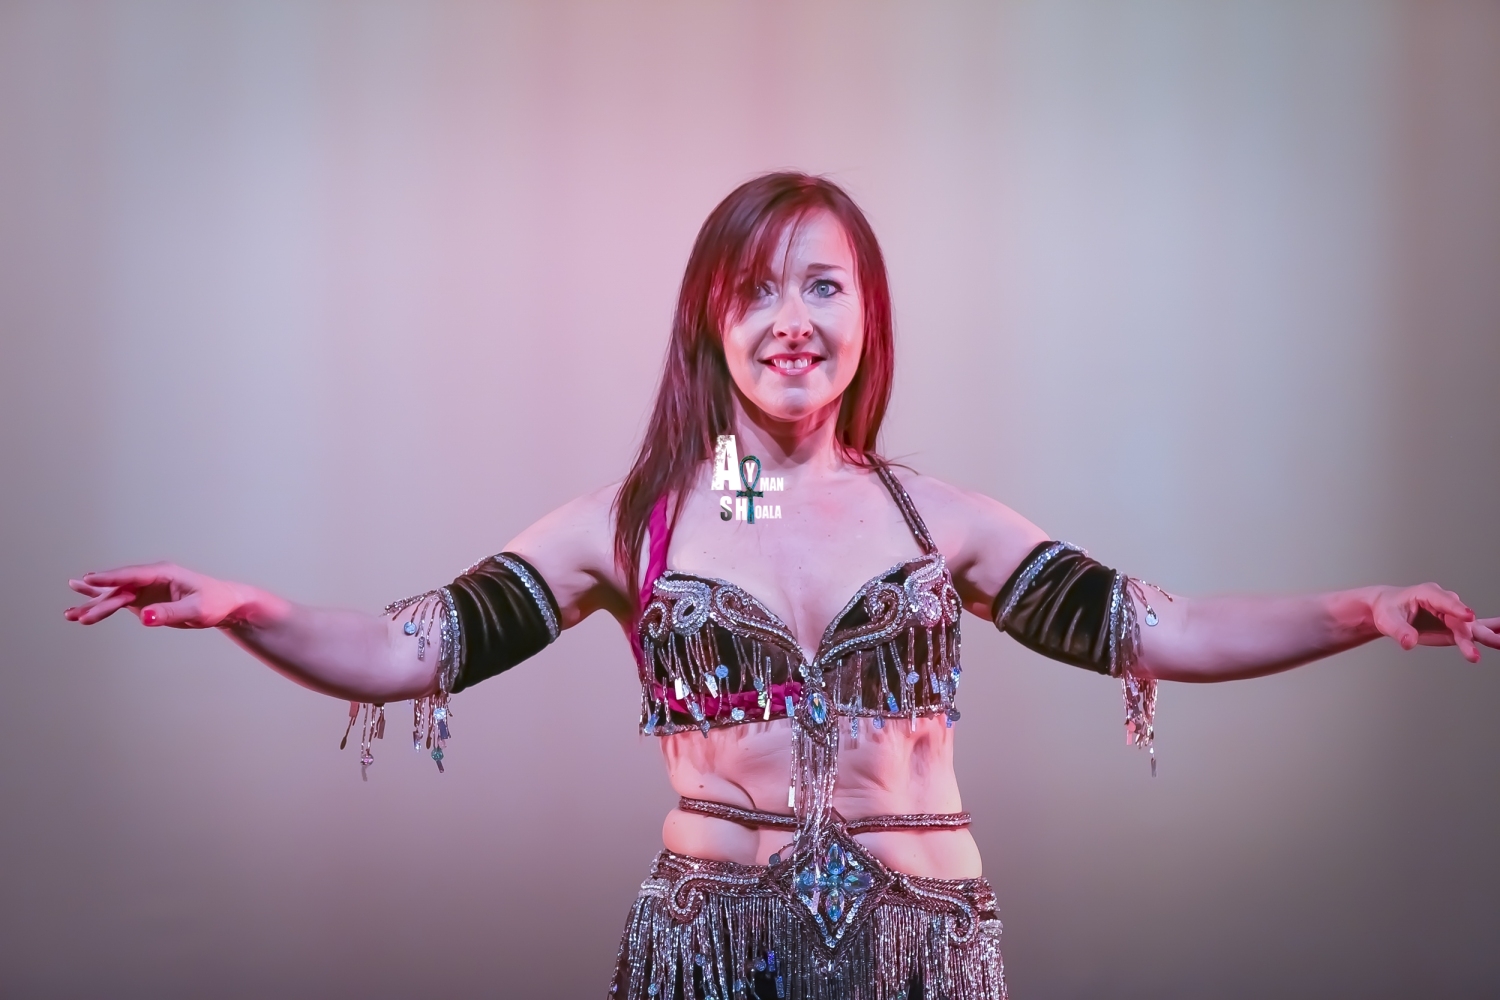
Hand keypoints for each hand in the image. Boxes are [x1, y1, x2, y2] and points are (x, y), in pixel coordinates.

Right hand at [65, 562, 243, 628]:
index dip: (111, 578)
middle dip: (98, 599)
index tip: (89, 579)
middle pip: (119, 588)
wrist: (225, 604)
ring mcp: (145, 589)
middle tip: (76, 613)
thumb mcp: (196, 610)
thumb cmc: (215, 602)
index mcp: (163, 573)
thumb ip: (170, 613)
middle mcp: (150, 578)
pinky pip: (118, 604)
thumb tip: (144, 617)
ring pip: (114, 595)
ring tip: (69, 614)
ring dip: (93, 604)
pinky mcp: (143, 600)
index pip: (132, 575)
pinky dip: (101, 609)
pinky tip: (82, 614)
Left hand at [1368, 583, 1497, 662]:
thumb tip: (1409, 642)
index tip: (1468, 617)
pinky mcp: (1455, 627)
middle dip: (1473, 629)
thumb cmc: (1387, 611)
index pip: (1444, 601)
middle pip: (1461, 617)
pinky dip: (1489, 634)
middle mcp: (1444, 602)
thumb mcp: (1387, 620)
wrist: (1387, 611)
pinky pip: (1474, 631)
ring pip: (1471, 626)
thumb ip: (1399, 631)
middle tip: (1488, 639)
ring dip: (1486, 634)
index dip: (1456, 609)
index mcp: (1427, 594)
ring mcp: (1452, 615)